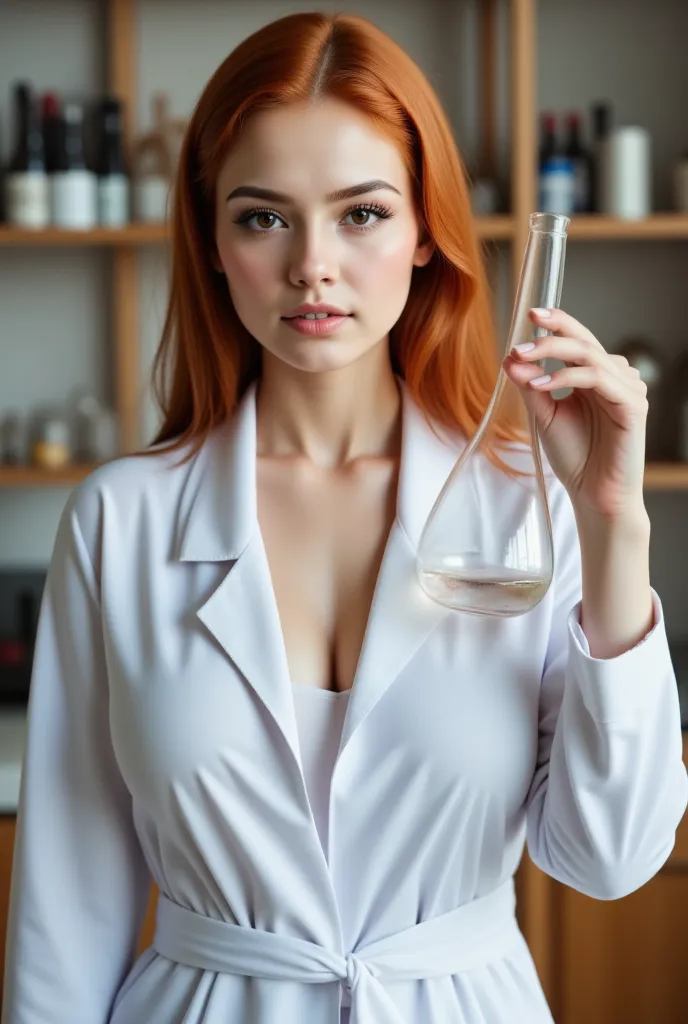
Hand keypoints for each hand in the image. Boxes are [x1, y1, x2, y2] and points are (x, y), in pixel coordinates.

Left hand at [502, 307, 649, 522]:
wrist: (593, 494)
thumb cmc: (575, 457)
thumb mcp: (544, 416)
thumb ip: (531, 386)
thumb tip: (510, 357)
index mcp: (595, 376)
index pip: (578, 339)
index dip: (557, 323)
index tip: (531, 315)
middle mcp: (615, 377)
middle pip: (584, 341)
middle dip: (552, 333)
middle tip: (522, 335)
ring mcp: (627, 389)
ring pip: (591, 356)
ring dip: (552, 354)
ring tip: (521, 360)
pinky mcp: (633, 405)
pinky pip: (599, 379)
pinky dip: (567, 377)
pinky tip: (542, 384)